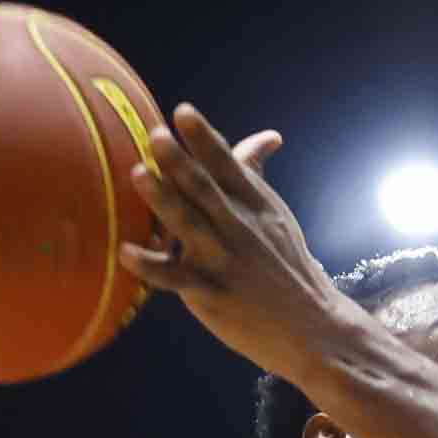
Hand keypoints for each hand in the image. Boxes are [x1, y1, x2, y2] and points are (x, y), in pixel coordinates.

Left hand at [117, 105, 328, 375]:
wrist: (312, 326)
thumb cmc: (286, 265)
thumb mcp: (275, 215)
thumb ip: (254, 174)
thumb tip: (266, 136)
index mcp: (254, 205)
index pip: (227, 165)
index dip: (205, 138)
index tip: (183, 112)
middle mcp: (239, 227)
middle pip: (205, 189)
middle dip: (180, 161)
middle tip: (155, 135)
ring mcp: (224, 261)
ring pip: (189, 225)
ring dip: (163, 199)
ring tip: (138, 173)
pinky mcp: (212, 294)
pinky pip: (176, 279)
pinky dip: (150, 266)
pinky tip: (124, 252)